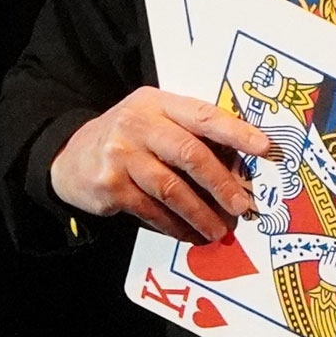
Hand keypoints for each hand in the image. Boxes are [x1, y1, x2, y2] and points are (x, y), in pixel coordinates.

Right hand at [50, 87, 271, 243]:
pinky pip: (152, 211)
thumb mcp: (153, 118)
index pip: (202, 114)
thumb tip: (238, 164)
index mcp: (156, 102)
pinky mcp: (110, 186)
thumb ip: (187, 131)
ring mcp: (121, 155)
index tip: (264, 148)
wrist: (70, 156)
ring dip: (200, 214)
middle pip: (188, 153)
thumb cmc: (128, 137)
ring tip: (220, 230)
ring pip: (171, 189)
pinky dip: (175, 226)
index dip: (236, 131)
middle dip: (221, 183)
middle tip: (242, 205)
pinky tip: (190, 235)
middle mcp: (137, 124)